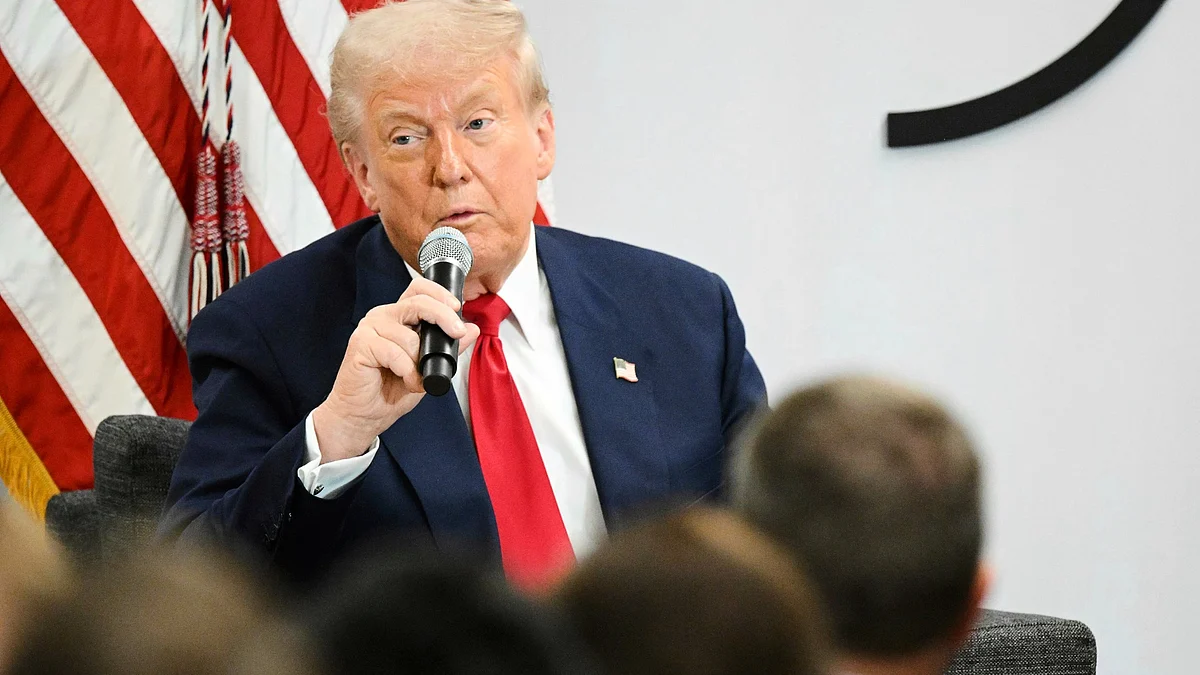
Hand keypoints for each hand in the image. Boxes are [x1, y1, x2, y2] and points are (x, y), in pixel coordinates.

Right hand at [312, 278, 480, 462]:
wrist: (365, 414)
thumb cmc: (391, 389)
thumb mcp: (429, 367)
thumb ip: (448, 348)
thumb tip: (472, 330)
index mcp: (399, 317)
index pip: (419, 289)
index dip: (439, 293)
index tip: (457, 308)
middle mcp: (383, 317)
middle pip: (418, 302)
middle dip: (443, 317)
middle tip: (456, 334)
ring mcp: (369, 328)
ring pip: (410, 337)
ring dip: (420, 364)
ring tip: (416, 380)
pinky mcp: (360, 344)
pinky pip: (395, 353)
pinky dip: (407, 371)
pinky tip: (406, 381)